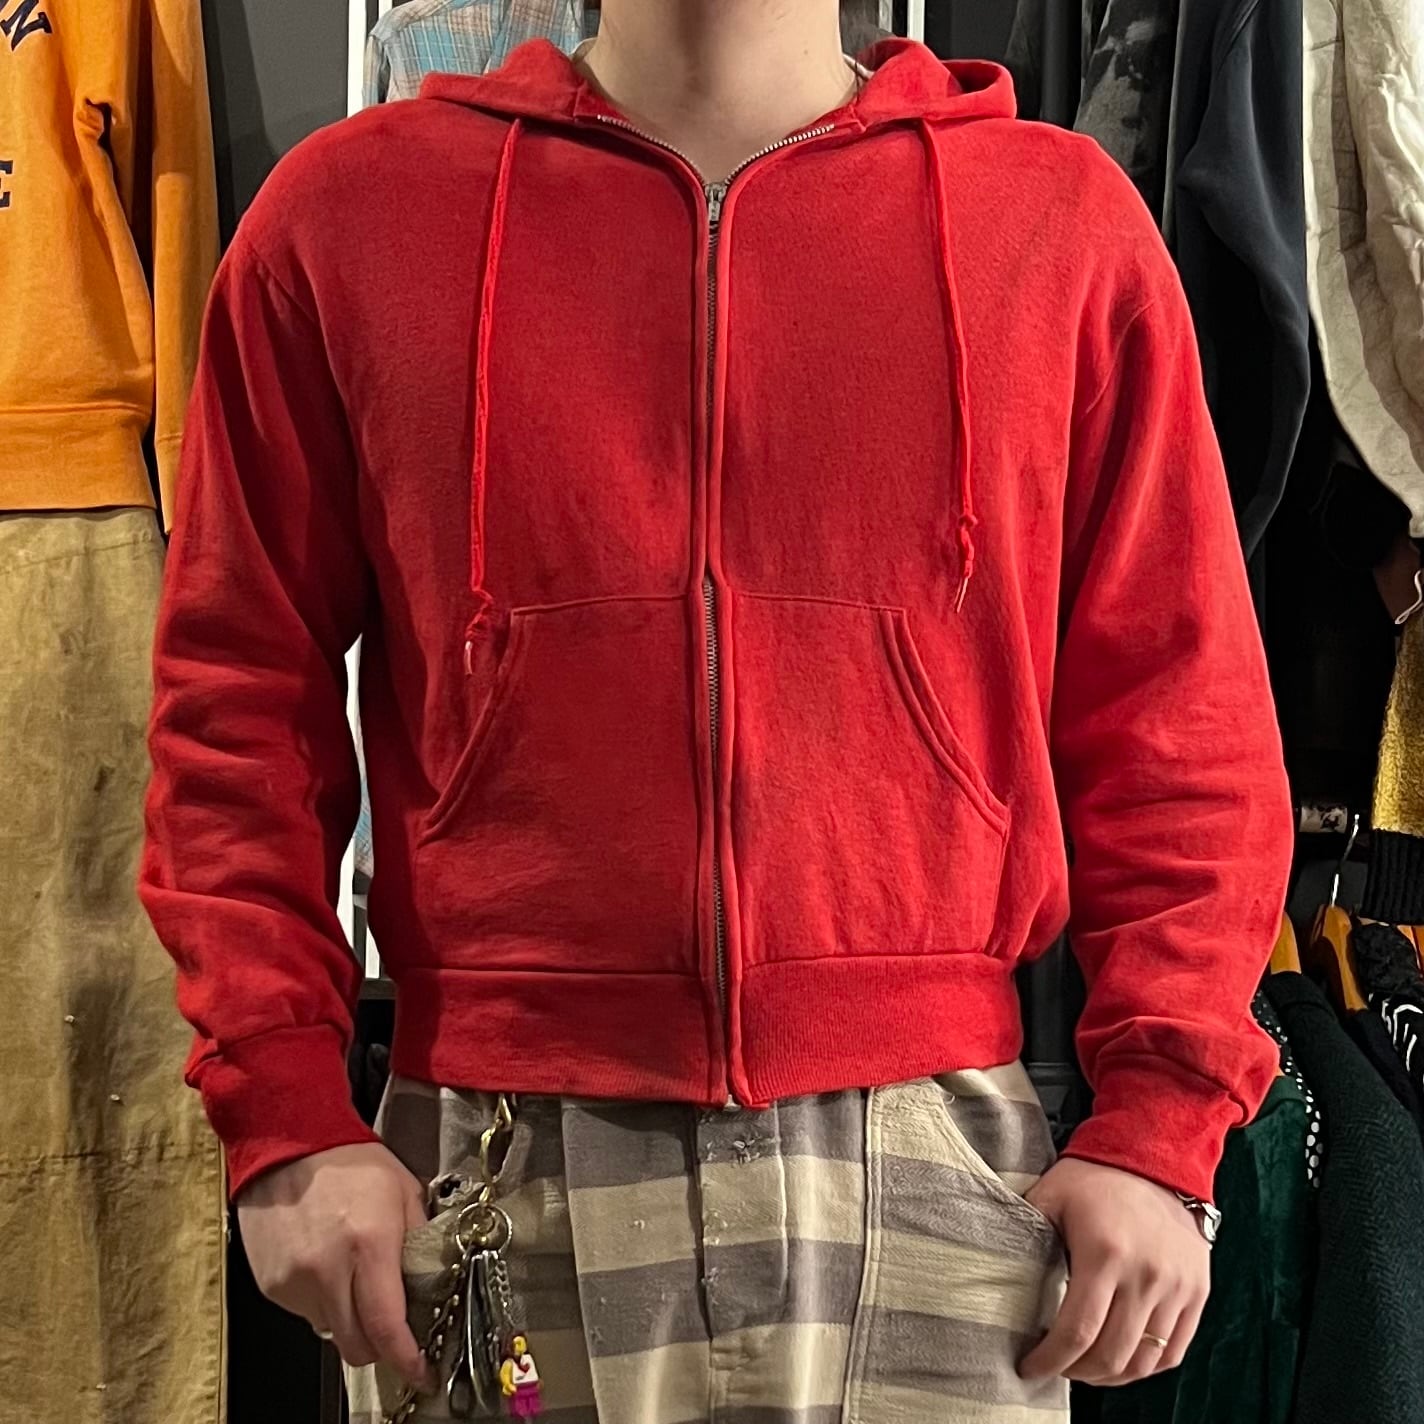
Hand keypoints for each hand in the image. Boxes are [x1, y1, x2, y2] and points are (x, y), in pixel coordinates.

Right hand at [237, 1143, 434, 1389]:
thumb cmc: (350, 1161)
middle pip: (357, 1345)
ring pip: (331, 1331)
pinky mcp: (272, 1285)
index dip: (408, 1358)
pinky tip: (327, 1263)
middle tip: (394, 1327)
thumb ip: (421, 1240)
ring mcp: (294, 1281)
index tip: (423, 1371)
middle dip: (380, 1345)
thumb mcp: (403, 1190)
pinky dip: (323, 1301)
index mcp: (369, 1244)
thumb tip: (434, 1283)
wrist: (287, 1141)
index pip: (387, 1326)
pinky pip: (306, 1313)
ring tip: (354, 1274)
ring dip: (349, 1318)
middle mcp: (327, 1271)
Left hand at [1018, 1157, 1209, 1385]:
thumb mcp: (1050, 1196)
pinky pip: (1173, 1351)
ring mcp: (1177, 1288)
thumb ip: (1024, 1233)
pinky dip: (1145, 1366)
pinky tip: (1120, 1359)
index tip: (1029, 1367)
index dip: (1050, 1360)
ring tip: (1084, 1367)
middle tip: (1055, 1367)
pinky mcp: (1196, 1293)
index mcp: (1105, 1253)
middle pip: (1111, 1355)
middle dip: (1076, 1372)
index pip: (1077, 1331)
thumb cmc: (1094, 1178)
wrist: (1154, 1157)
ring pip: (1144, 1361)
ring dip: (1110, 1375)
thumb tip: (994, 1269)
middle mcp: (1147, 1276)